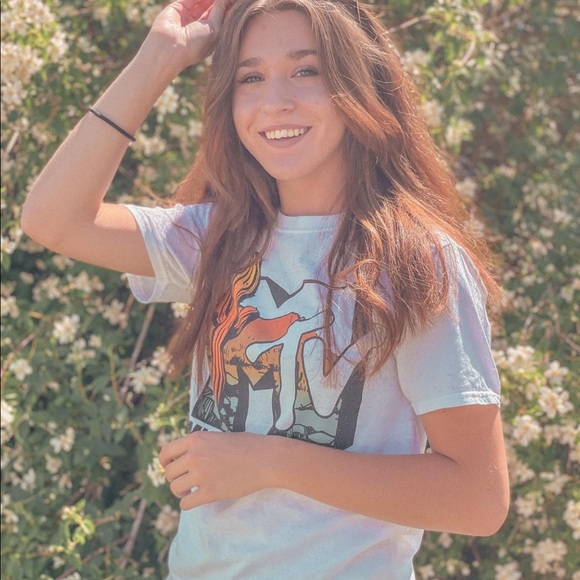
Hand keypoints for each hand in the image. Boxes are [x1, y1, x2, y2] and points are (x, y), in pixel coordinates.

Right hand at [144, 0, 231, 71]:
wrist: (171, 47)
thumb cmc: (196, 44)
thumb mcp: (215, 28)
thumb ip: (220, 10)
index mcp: (212, 37)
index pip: (224, 19)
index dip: (230, 8)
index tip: (241, 2)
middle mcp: (201, 27)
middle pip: (214, 8)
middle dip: (222, 2)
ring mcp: (190, 17)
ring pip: (203, 1)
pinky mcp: (179, 8)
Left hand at [159, 430, 278, 509]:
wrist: (266, 459)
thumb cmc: (246, 445)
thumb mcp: (217, 437)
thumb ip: (200, 445)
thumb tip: (183, 456)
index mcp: (195, 439)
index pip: (165, 452)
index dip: (165, 462)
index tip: (170, 467)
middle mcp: (194, 456)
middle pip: (169, 473)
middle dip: (175, 478)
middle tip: (186, 481)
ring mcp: (201, 474)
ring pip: (175, 488)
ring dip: (181, 491)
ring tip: (191, 490)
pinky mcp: (210, 492)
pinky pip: (186, 503)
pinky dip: (187, 503)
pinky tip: (196, 499)